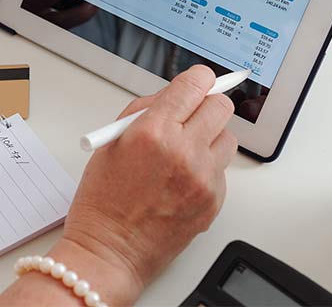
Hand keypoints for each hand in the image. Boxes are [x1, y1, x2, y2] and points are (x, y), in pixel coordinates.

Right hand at [57, 66, 237, 303]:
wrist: (110, 251)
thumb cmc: (103, 200)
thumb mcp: (111, 141)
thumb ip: (145, 111)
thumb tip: (175, 95)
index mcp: (153, 131)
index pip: (195, 84)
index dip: (197, 80)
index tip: (196, 83)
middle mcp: (183, 151)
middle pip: (221, 106)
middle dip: (206, 105)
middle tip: (192, 115)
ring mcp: (202, 178)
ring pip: (227, 138)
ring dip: (210, 138)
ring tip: (184, 153)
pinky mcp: (213, 201)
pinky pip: (222, 170)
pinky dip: (207, 170)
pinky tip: (181, 181)